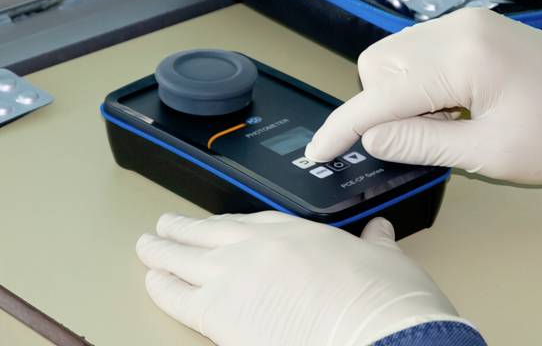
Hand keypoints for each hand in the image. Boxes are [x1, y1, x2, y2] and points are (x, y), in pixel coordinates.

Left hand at [136, 212, 472, 345]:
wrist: (373, 327)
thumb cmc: (382, 300)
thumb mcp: (386, 260)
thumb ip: (376, 244)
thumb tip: (381, 233)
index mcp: (298, 231)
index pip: (250, 222)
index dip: (226, 224)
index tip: (214, 225)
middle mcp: (261, 246)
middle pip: (209, 232)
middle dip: (183, 229)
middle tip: (165, 225)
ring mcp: (236, 276)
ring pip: (185, 256)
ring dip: (162, 250)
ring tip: (146, 246)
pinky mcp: (220, 313)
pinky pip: (177, 295)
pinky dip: (160, 286)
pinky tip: (151, 282)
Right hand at [306, 8, 541, 184]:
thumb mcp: (493, 153)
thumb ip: (423, 143)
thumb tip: (369, 136)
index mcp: (464, 58)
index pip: (382, 94)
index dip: (344, 126)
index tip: (319, 151)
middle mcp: (457, 28)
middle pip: (380, 64)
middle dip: (383, 104)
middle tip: (426, 137)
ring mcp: (464, 22)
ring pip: (397, 55)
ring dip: (402, 93)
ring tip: (448, 122)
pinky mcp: (472, 26)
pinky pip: (421, 50)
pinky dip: (421, 80)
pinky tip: (455, 104)